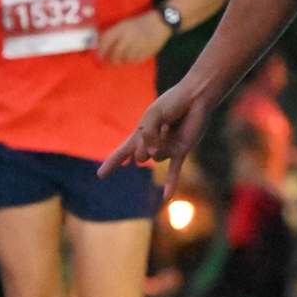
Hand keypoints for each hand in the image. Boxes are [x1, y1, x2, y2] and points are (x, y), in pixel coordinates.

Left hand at [97, 11, 169, 64]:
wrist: (160, 23)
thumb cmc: (140, 22)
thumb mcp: (125, 23)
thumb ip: (114, 32)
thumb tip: (102, 43)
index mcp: (122, 28)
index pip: (107, 40)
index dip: (101, 49)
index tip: (99, 55)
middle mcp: (128, 38)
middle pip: (115, 53)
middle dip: (111, 59)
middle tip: (110, 62)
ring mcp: (138, 46)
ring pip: (125, 59)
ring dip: (122, 60)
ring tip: (121, 60)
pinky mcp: (146, 53)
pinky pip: (135, 60)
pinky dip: (132, 60)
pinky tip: (132, 57)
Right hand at [99, 78, 210, 199]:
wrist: (195, 98)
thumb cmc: (172, 102)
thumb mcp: (153, 115)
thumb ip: (148, 135)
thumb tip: (152, 156)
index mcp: (142, 133)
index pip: (123, 151)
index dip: (112, 162)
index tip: (101, 175)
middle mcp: (153, 143)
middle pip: (140, 156)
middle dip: (145, 145)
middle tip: (158, 128)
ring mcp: (167, 148)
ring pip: (157, 157)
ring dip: (161, 142)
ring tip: (169, 126)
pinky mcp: (181, 151)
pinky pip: (174, 171)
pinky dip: (170, 184)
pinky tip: (166, 198)